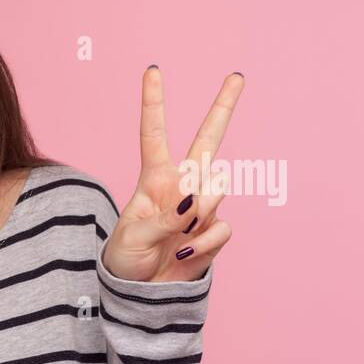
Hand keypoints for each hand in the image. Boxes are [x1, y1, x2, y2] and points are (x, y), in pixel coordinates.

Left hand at [102, 66, 242, 282]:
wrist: (142, 293)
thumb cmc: (127, 260)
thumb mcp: (134, 238)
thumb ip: (165, 218)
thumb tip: (195, 201)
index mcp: (154, 179)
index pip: (154, 135)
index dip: (154, 103)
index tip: (153, 70)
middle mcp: (182, 186)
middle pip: (208, 140)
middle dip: (223, 107)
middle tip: (237, 76)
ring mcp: (202, 207)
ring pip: (217, 190)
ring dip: (199, 213)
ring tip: (177, 236)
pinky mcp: (215, 231)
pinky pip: (221, 228)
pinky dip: (204, 243)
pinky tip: (186, 252)